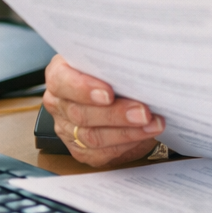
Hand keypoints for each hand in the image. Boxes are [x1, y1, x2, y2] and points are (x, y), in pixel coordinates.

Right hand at [42, 54, 164, 166]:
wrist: (119, 92)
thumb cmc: (113, 70)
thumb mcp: (110, 60)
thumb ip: (114, 62)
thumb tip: (139, 62)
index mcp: (60, 75)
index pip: (61, 81)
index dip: (83, 88)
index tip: (109, 93)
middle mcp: (59, 103)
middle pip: (81, 113)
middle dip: (116, 114)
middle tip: (143, 112)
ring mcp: (67, 128)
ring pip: (93, 136)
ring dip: (127, 131)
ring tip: (152, 124)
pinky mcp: (81, 149)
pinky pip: (102, 152)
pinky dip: (127, 143)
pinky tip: (144, 134)